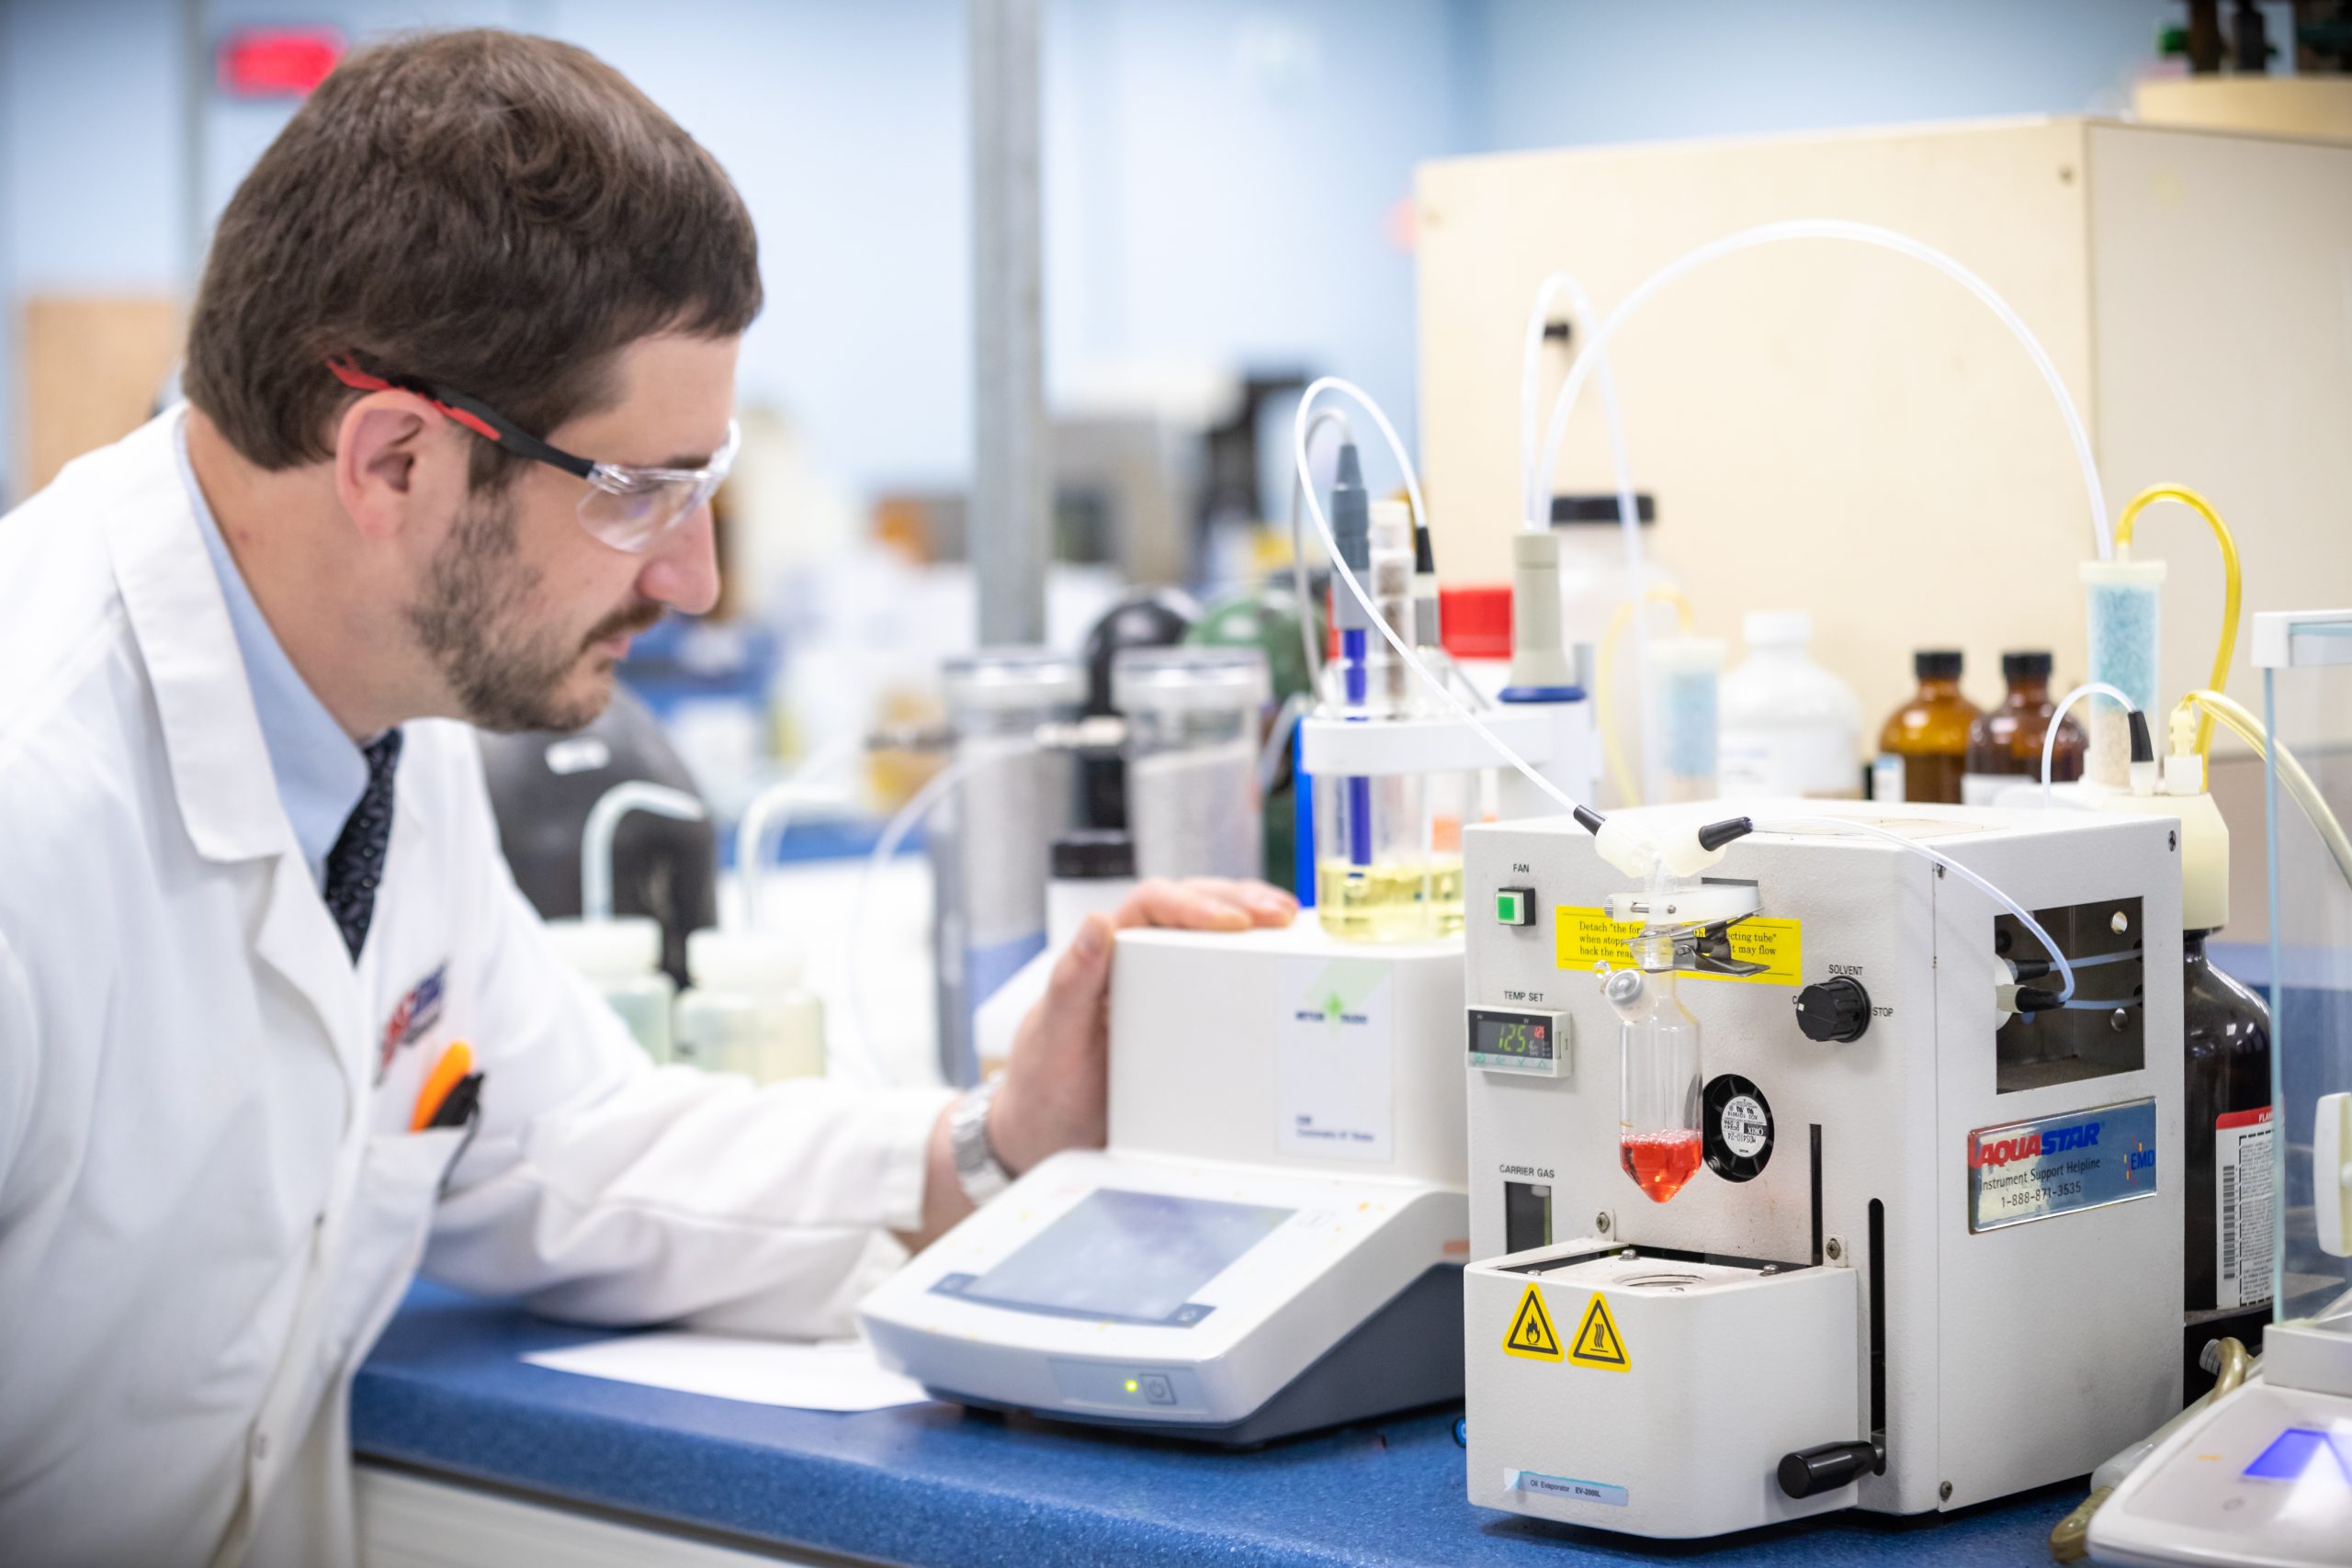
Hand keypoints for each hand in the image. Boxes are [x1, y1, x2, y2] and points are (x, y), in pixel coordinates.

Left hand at [900, 878, 1295, 1249]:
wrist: (1049, 1141)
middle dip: (1239, 901)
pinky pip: (1222, 982)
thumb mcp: (1054, 1039)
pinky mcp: (1186, 1021)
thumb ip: (1069, 983)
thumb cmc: (1043, 1087)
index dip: (1194, 903)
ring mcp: (1163, 990)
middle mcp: (1135, 963)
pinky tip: (1284, 967)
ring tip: (1293, 928)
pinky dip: (1255, 966)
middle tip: (1282, 916)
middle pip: (1192, 907)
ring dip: (1254, 924)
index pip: (1151, 904)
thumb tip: (1096, 922)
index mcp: (1103, 956)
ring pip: (1212, 936)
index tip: (1232, 922)